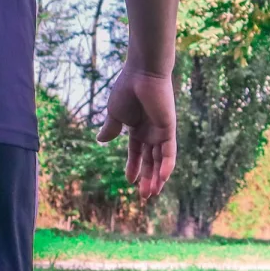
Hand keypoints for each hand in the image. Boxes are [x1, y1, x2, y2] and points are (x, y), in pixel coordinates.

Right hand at [97, 61, 176, 198]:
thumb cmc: (127, 89)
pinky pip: (169, 152)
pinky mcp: (168, 129)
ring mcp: (161, 131)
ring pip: (160, 160)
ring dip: (157, 177)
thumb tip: (101, 141)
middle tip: (144, 196)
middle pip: (150, 160)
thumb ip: (110, 128)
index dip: (133, 167)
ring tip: (152, 194)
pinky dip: (167, 165)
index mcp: (137, 128)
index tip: (129, 182)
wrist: (142, 74)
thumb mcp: (115, 114)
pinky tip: (162, 178)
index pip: (136, 152)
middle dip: (147, 178)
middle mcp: (150, 132)